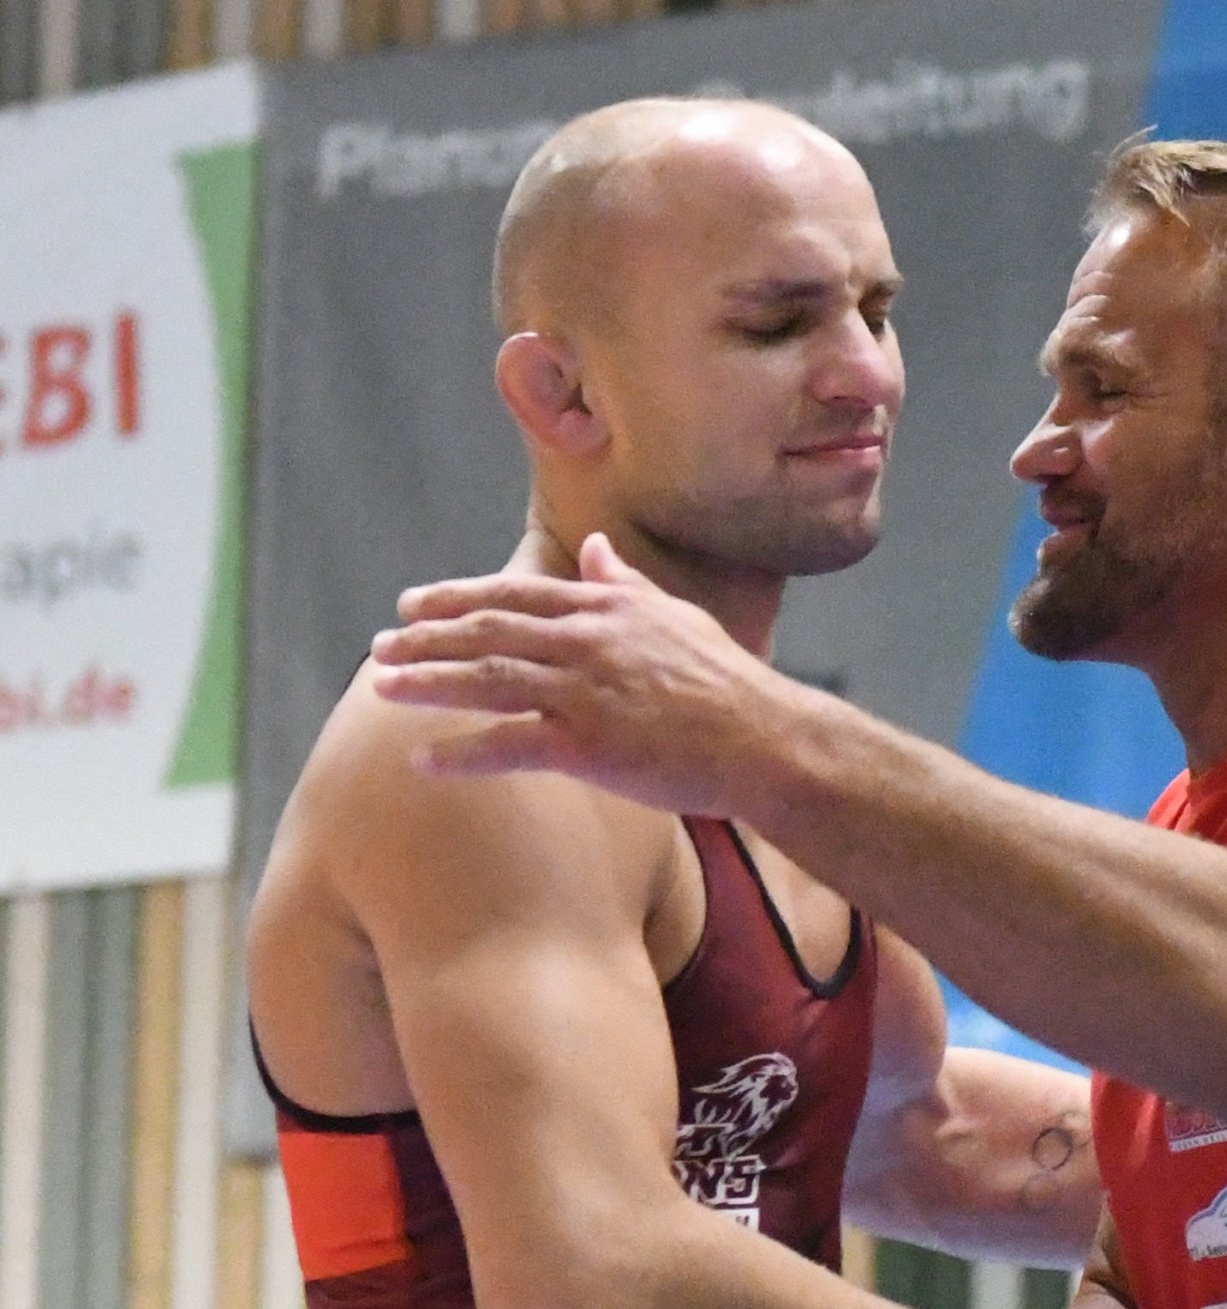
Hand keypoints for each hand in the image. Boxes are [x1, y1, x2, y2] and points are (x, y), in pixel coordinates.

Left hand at [370, 533, 785, 810]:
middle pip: (485, 633)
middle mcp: (585, 642)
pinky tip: (423, 760)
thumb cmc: (728, 685)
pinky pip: (506, 746)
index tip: (412, 603)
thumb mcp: (675, 617)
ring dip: (427, 682)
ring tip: (383, 688)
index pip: (512, 595)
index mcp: (604, 609)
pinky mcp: (587, 745)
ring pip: (484, 681)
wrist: (764, 740)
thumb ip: (624, 585)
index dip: (455, 598)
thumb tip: (595, 548)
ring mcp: (583, 692)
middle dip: (424, 638)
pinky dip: (460, 752)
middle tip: (380, 648)